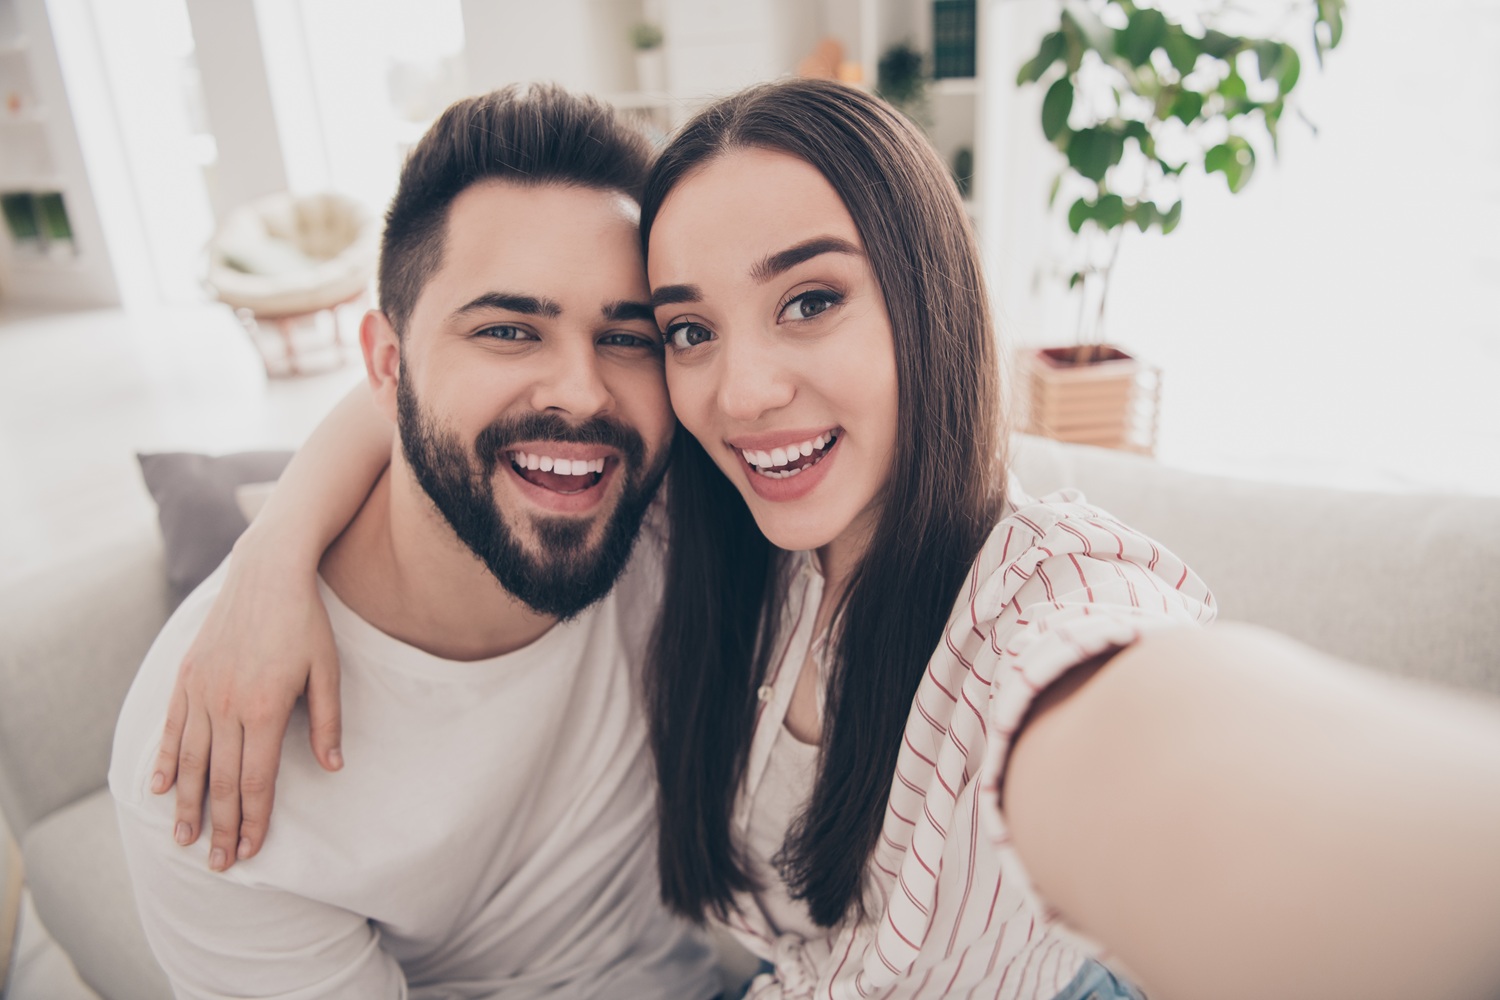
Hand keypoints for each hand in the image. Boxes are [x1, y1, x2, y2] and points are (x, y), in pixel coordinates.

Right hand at [152, 533, 342, 871]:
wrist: (266, 572)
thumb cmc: (305, 622)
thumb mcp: (327, 670)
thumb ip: (326, 721)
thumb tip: (333, 767)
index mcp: (264, 708)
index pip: (258, 779)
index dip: (255, 819)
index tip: (252, 850)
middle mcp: (226, 705)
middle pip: (223, 780)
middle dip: (222, 826)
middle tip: (219, 863)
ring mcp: (201, 691)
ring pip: (191, 762)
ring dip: (188, 805)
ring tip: (186, 840)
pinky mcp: (186, 677)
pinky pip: (172, 729)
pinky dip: (166, 763)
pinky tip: (161, 790)